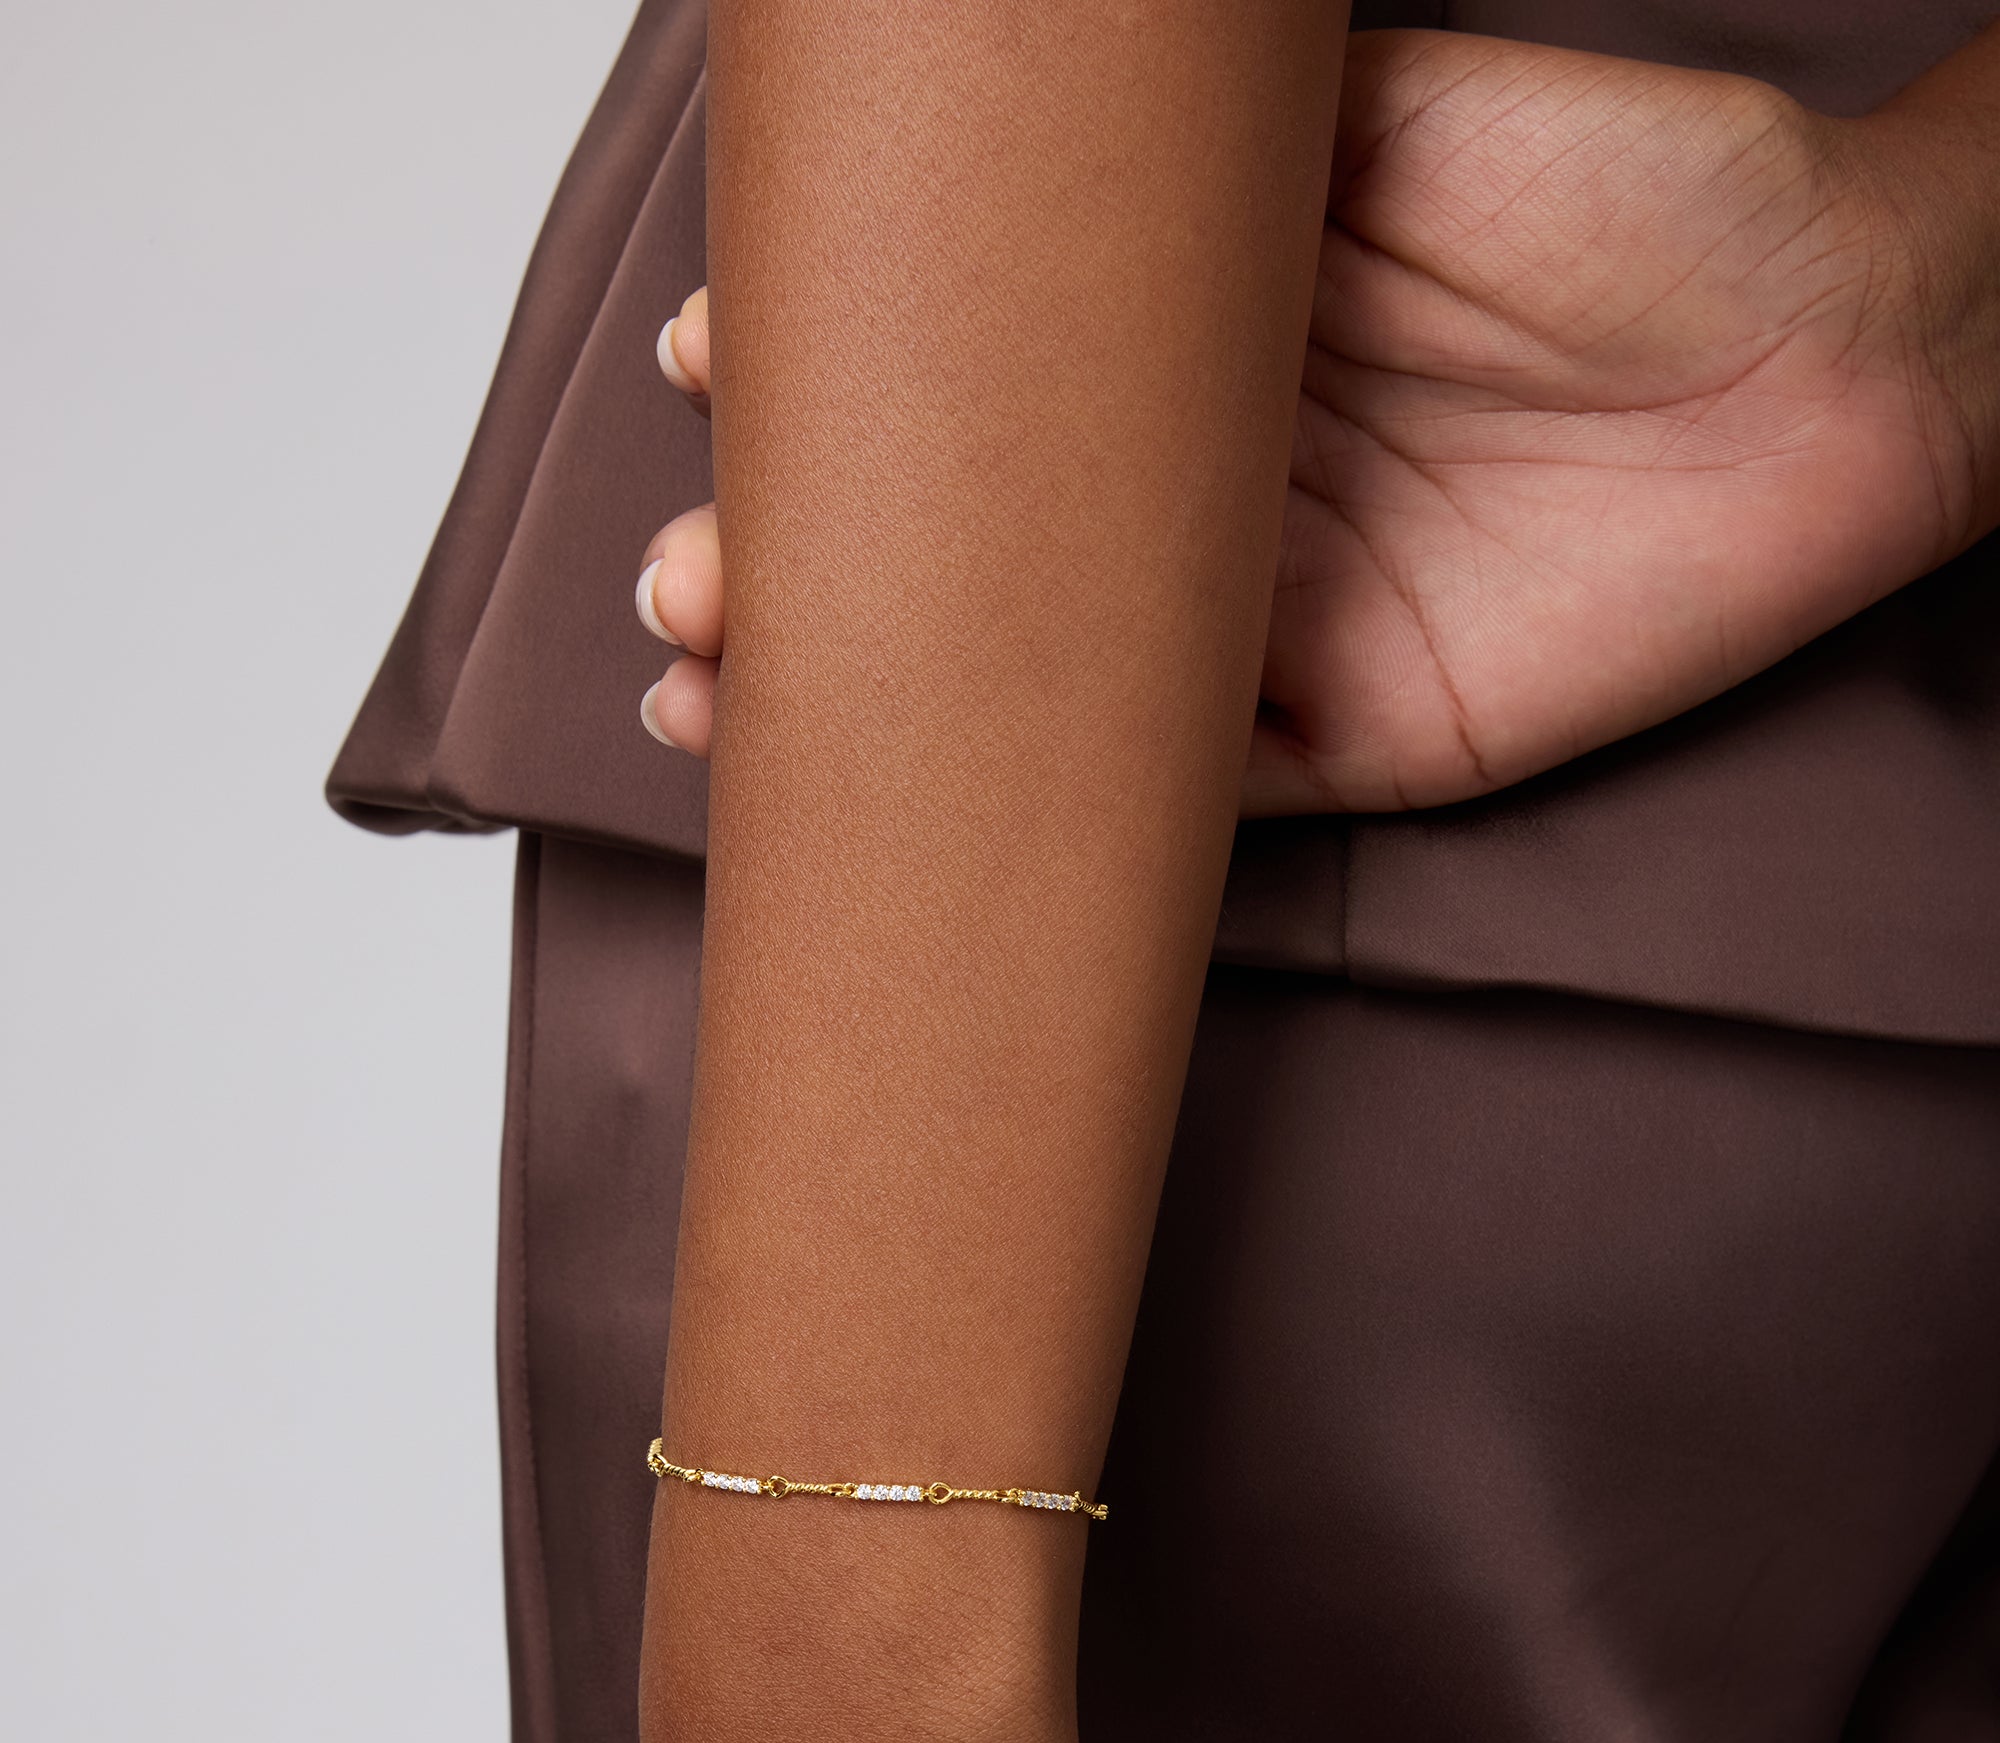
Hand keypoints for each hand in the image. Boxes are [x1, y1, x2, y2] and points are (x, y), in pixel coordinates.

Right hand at [636, 33, 1997, 809]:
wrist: (1844, 344)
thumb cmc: (1642, 192)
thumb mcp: (1378, 111)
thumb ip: (1208, 154)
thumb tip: (1023, 100)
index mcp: (1210, 356)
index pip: (987, 396)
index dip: (839, 390)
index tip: (703, 366)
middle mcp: (1222, 503)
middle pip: (981, 568)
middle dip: (813, 578)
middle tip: (685, 590)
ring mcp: (1282, 632)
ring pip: (1045, 701)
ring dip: (888, 709)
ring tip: (725, 699)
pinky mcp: (1363, 747)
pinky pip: (1190, 800)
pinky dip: (1059, 816)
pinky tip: (940, 803)